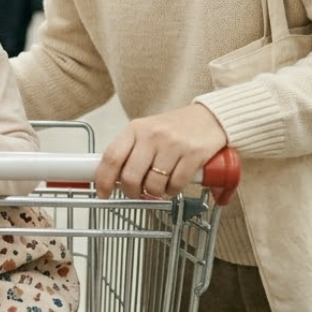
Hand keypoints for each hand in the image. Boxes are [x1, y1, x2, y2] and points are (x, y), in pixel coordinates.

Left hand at [95, 104, 226, 199]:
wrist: (209, 118)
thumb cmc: (173, 128)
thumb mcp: (146, 132)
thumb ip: (130, 151)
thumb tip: (112, 179)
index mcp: (135, 129)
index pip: (111, 157)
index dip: (103, 179)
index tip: (103, 193)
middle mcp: (151, 135)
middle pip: (130, 176)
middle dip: (132, 192)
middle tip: (137, 193)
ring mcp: (172, 145)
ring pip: (153, 185)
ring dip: (155, 193)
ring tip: (159, 186)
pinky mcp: (192, 155)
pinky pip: (176, 185)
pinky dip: (173, 191)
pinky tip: (174, 184)